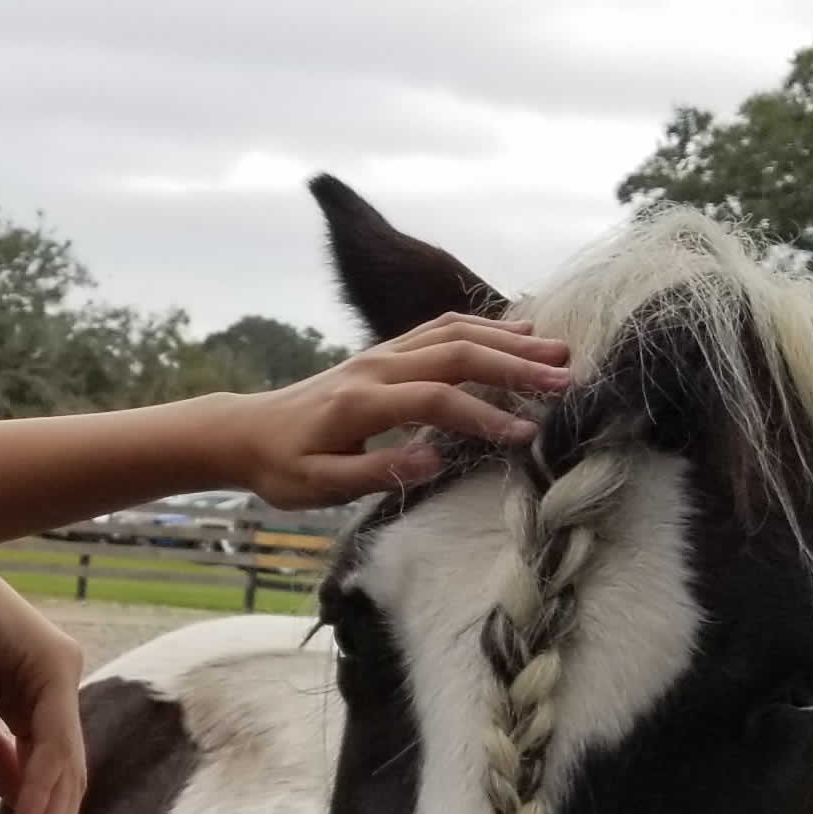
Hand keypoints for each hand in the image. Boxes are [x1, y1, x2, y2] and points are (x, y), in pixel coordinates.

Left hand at [225, 314, 571, 507]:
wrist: (245, 431)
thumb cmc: (281, 467)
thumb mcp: (316, 486)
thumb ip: (373, 472)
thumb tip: (432, 462)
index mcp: (359, 402)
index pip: (435, 401)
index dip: (483, 415)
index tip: (527, 434)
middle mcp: (375, 367)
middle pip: (455, 353)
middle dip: (514, 366)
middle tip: (566, 381)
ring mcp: (380, 353)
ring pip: (452, 332)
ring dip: (507, 340)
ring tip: (558, 352)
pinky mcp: (383, 352)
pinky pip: (439, 328)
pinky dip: (482, 327)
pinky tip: (516, 334)